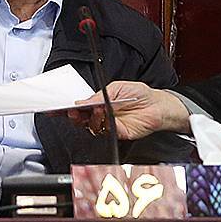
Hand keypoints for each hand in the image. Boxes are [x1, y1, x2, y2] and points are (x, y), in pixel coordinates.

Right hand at [68, 81, 189, 141]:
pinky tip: (108, 115)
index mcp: (100, 104)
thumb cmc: (139, 94)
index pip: (81, 109)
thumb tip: (84, 101)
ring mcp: (110, 126)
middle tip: (75, 111)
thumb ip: (100, 95)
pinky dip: (106, 124)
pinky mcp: (120, 134)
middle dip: (76, 116)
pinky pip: (109, 131)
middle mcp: (103, 117)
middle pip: (83, 121)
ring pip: (94, 127)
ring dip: (93, 119)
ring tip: (97, 108)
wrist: (157, 104)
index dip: (71, 110)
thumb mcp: (117, 88)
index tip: (63, 108)